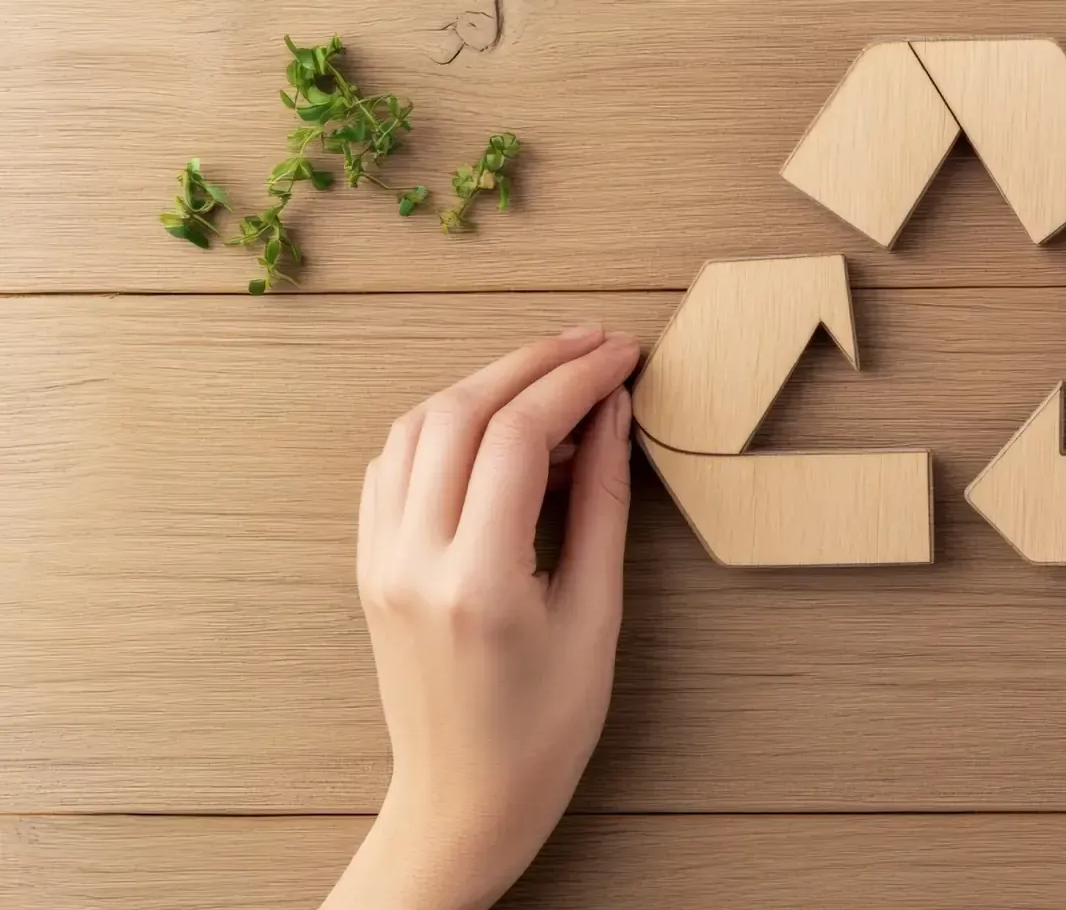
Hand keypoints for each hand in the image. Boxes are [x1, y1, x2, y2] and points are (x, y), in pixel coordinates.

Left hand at [324, 325, 640, 909]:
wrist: (464, 798)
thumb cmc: (543, 729)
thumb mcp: (597, 616)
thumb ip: (603, 506)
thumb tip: (611, 416)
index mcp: (478, 581)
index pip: (520, 436)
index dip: (576, 380)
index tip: (622, 356)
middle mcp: (413, 560)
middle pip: (462, 411)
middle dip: (535, 362)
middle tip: (595, 342)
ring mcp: (380, 559)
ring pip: (418, 423)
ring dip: (487, 382)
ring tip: (553, 375)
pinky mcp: (369, 562)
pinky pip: (394, 461)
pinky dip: (446, 422)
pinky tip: (497, 425)